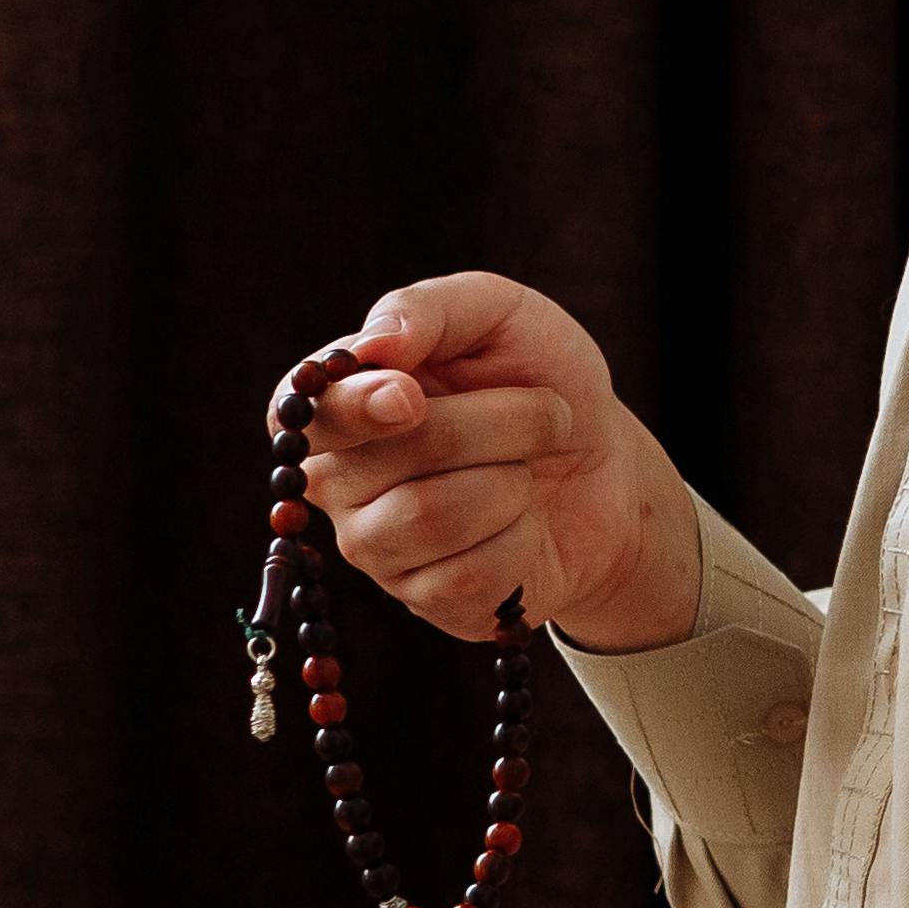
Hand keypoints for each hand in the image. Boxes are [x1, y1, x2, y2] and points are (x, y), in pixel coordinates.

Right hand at [287, 273, 702, 656]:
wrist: (609, 464)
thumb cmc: (542, 378)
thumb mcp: (501, 316)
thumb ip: (430, 309)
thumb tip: (372, 345)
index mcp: (342, 404)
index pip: (299, 414)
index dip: (351, 408)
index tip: (411, 398)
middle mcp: (339, 479)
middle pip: (390, 459)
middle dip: (496, 424)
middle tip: (546, 411)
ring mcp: (375, 547)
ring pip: (429, 518)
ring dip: (513, 480)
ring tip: (528, 468)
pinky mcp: (425, 599)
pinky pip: (468, 575)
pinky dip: (522, 537)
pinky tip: (524, 523)